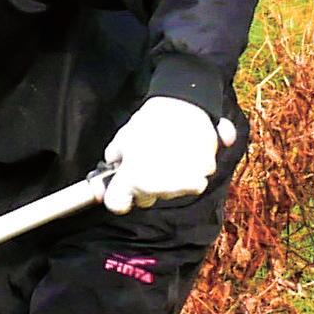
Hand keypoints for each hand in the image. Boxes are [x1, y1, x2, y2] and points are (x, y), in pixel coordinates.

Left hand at [101, 96, 232, 210]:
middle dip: (143, 186)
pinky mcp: (200, 181)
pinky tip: (184, 155)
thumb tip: (112, 169)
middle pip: (145, 199)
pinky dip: (189, 173)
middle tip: (147, 163)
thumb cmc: (150, 122)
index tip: (120, 189)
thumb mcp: (122, 138)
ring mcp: (180, 187)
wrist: (184, 108)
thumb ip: (114, 159)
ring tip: (168, 153)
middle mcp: (156, 188)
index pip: (116, 205)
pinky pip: (190, 183)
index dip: (117, 197)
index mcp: (132, 179)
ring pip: (168, 191)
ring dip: (167, 179)